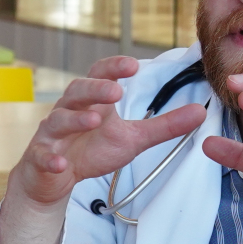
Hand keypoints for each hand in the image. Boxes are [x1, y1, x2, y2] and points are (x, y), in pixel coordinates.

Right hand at [10, 56, 206, 207]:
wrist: (54, 177)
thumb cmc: (92, 149)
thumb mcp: (133, 138)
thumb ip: (164, 125)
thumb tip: (200, 112)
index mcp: (92, 102)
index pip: (100, 74)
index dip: (113, 68)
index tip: (133, 66)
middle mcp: (69, 111)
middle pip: (77, 91)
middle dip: (95, 89)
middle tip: (115, 91)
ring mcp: (52, 134)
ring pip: (58, 119)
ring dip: (75, 119)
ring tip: (94, 121)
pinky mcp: (41, 157)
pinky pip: (43, 155)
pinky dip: (51, 159)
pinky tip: (61, 164)